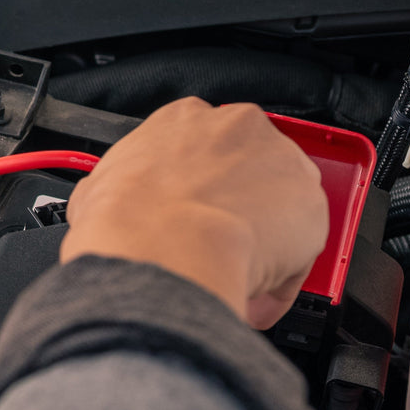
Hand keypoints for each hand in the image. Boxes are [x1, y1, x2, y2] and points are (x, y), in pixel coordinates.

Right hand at [61, 98, 327, 328]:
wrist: (161, 250)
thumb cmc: (125, 221)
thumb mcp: (96, 193)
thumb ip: (119, 190)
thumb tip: (109, 211)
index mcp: (182, 118)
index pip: (199, 147)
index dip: (196, 186)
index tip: (190, 210)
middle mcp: (238, 126)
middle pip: (247, 169)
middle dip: (236, 208)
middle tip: (215, 246)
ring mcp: (281, 161)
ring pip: (279, 205)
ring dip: (263, 241)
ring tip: (235, 278)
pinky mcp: (312, 204)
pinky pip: (301, 246)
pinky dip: (282, 274)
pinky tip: (253, 292)